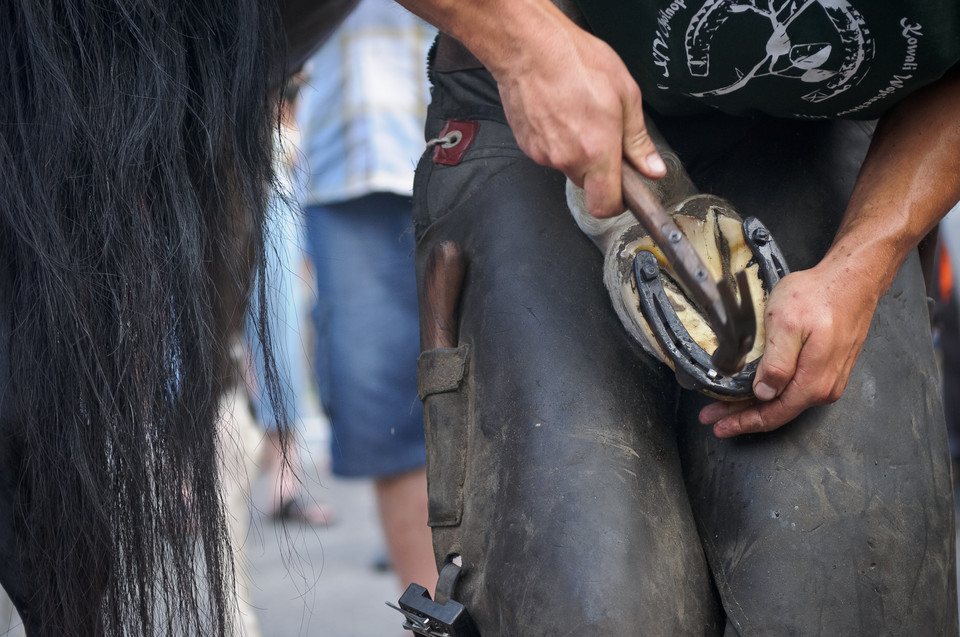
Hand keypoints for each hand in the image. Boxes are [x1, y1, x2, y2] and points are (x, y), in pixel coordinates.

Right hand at [492, 22, 664, 217]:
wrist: (530, 48)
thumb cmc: (577, 62)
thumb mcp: (626, 95)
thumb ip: (638, 140)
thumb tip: (652, 168)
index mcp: (597, 151)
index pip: (605, 206)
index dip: (617, 203)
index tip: (623, 192)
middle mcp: (568, 159)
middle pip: (588, 184)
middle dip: (598, 167)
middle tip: (603, 134)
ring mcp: (544, 155)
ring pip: (568, 166)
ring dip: (577, 151)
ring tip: (578, 114)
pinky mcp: (527, 146)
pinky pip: (549, 153)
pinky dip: (557, 139)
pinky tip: (559, 112)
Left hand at [699, 262, 879, 436]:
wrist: (853, 279)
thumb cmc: (820, 296)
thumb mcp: (787, 325)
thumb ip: (776, 363)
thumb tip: (764, 393)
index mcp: (813, 383)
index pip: (773, 415)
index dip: (742, 423)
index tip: (718, 426)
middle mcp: (825, 387)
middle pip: (777, 412)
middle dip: (742, 417)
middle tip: (713, 418)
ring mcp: (829, 378)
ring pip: (785, 401)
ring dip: (755, 405)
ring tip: (727, 406)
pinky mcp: (829, 366)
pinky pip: (796, 388)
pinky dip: (772, 392)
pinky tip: (755, 389)